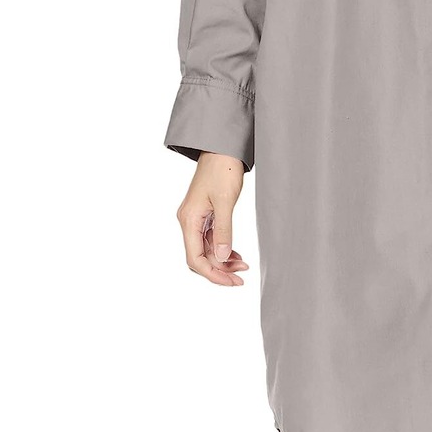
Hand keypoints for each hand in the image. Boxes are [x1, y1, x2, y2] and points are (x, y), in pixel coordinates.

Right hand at [177, 153, 248, 285]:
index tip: (232, 281)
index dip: (212, 273)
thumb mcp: (225, 201)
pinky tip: (235, 254)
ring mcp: (196, 219)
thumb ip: (224, 230)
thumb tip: (222, 258)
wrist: (222, 149)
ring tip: (242, 267)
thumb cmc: (222, 170)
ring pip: (206, 250)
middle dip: (219, 270)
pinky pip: (210, 240)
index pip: (195, 258)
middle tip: (240, 279)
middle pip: (199, 258)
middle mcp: (188, 222)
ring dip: (222, 261)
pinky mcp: (205, 216)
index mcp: (189, 220)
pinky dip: (223, 249)